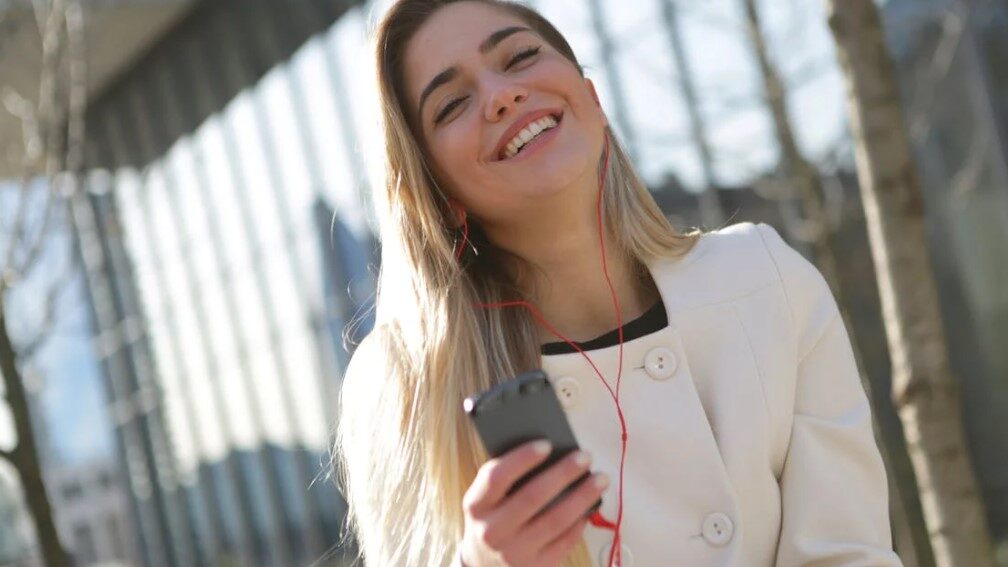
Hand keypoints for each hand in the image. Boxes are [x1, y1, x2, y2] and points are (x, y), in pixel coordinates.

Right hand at [458, 440, 608, 566]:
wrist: (484, 565)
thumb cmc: (493, 519)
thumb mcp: (487, 499)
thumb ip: (508, 478)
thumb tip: (552, 453)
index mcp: (476, 505)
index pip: (496, 477)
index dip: (522, 459)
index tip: (547, 444)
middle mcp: (492, 531)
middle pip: (532, 496)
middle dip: (563, 473)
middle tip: (585, 456)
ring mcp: (514, 553)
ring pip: (555, 520)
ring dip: (582, 496)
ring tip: (600, 479)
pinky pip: (565, 541)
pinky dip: (581, 521)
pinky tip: (590, 506)